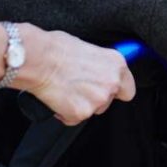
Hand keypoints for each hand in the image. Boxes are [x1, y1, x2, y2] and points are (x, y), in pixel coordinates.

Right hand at [10, 24, 135, 125]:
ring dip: (80, 104)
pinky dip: (65, 112)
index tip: (110, 89)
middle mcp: (111, 83)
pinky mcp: (81, 114)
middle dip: (94, 97)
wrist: (38, 59)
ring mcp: (97, 101)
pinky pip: (74, 118)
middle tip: (78, 85)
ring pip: (92, 110)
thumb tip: (97, 69)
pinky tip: (57, 97)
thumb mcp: (88, 48)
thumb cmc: (57, 48)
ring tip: (65, 88)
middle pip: (108, 101)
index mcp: (116, 64)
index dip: (117, 89)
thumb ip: (99, 64)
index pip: (128, 88)